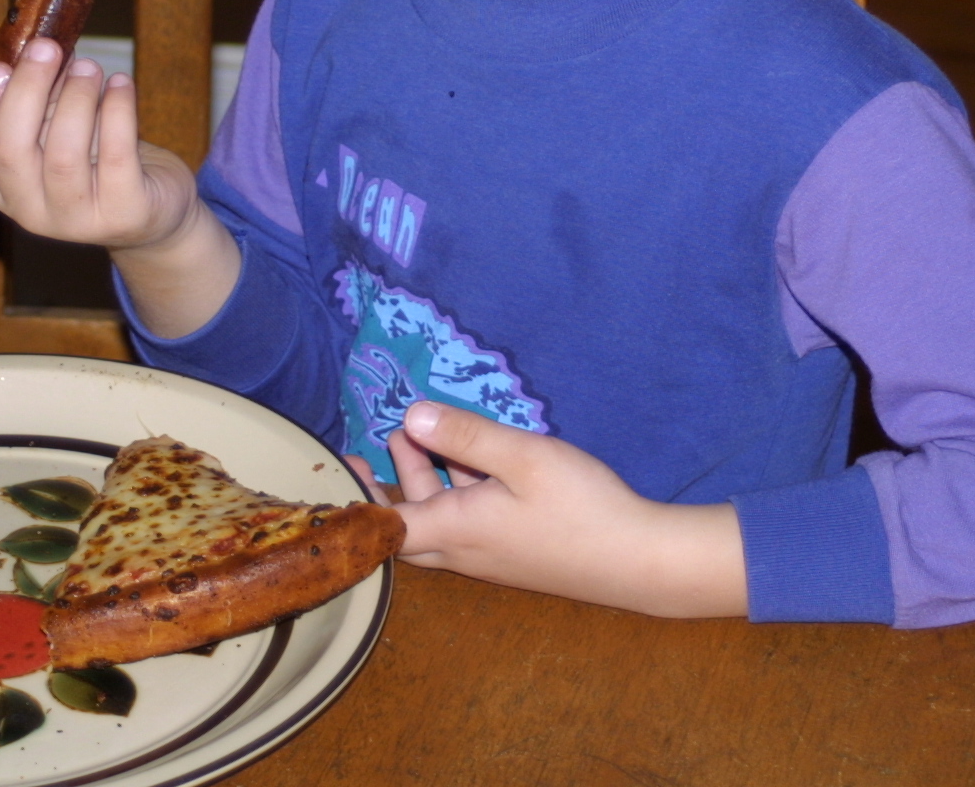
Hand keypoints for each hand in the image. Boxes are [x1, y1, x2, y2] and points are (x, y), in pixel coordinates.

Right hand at [0, 41, 237, 335]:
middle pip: (10, 151)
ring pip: (63, 155)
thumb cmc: (99, 161)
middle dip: (27, 90)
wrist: (156, 211)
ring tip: (90, 67)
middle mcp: (29, 211)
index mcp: (1, 187)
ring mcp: (76, 220)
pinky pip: (116, 156)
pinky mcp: (124, 214)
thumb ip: (42, 100)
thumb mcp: (59, 132)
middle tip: (47, 48)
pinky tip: (122, 84)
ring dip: (76, 98)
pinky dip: (118, 110)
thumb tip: (38, 49)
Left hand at [376, 401, 747, 617]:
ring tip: (414, 434)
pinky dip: (453, 493)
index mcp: (456, 531)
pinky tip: (469, 461)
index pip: (384, 527)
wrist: (638, 561)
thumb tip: (410, 414)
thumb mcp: (523, 458)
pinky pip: (465, 525)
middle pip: (406, 526)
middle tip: (364, 451)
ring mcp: (491, 555)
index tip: (336, 472)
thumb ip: (467, 435)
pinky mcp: (514, 552)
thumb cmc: (580, 507)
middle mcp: (465, 551)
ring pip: (437, 522)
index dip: (355, 503)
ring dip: (421, 481)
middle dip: (383, 487)